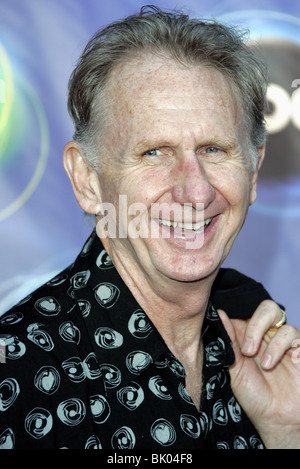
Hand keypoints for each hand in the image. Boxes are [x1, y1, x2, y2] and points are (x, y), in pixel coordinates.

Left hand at [218, 300, 299, 448]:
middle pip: (266, 308)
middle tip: (248, 350)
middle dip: (255, 325)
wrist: (276, 419)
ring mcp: (283, 340)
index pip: (244, 312)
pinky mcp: (299, 349)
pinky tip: (272, 364)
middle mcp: (266, 334)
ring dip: (268, 342)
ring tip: (264, 365)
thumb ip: (228, 340)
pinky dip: (280, 346)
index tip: (228, 333)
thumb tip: (220, 313)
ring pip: (279, 317)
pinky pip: (292, 334)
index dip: (237, 316)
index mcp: (248, 335)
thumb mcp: (234, 368)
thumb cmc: (253, 395)